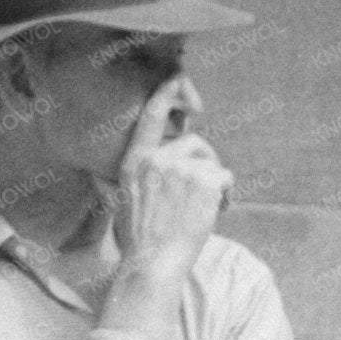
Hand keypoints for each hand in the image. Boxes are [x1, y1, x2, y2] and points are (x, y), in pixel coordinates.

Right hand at [112, 75, 232, 274]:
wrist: (153, 263)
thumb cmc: (138, 240)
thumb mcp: (120, 201)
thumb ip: (127, 179)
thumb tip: (114, 173)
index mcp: (134, 161)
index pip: (151, 117)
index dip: (166, 93)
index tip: (178, 76)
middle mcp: (156, 159)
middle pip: (193, 143)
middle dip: (202, 164)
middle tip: (200, 194)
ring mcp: (181, 168)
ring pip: (211, 161)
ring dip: (214, 183)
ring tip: (206, 208)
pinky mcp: (204, 180)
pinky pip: (225, 178)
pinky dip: (226, 195)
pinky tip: (216, 212)